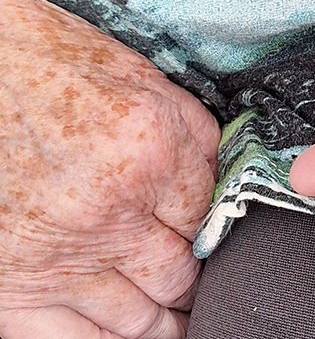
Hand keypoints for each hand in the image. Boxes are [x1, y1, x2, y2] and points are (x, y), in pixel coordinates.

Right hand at [0, 0, 220, 338]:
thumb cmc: (54, 66)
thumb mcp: (144, 81)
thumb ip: (195, 136)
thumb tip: (230, 178)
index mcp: (149, 154)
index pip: (211, 217)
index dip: (217, 228)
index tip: (214, 236)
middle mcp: (110, 212)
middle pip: (180, 276)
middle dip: (195, 281)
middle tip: (201, 283)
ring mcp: (58, 256)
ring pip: (138, 319)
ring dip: (165, 322)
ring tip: (177, 320)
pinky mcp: (12, 287)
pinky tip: (129, 334)